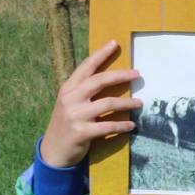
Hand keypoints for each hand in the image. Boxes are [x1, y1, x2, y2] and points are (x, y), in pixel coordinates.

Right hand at [40, 40, 141, 167]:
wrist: (54, 151)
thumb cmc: (67, 124)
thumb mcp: (70, 103)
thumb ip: (83, 91)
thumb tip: (109, 77)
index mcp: (68, 88)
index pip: (86, 67)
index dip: (101, 54)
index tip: (115, 43)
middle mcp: (70, 98)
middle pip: (100, 81)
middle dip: (120, 75)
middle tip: (137, 74)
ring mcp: (75, 115)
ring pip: (108, 103)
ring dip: (127, 103)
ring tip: (140, 103)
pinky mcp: (82, 132)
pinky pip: (108, 126)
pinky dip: (122, 125)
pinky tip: (132, 125)